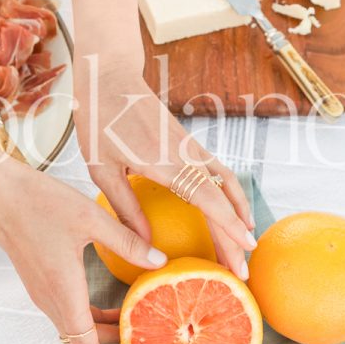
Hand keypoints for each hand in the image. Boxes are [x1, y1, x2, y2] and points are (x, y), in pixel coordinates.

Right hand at [0, 158, 165, 343]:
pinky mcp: (40, 280)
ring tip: (132, 341)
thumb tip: (160, 262)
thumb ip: (128, 242)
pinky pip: (68, 312)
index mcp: (63, 292)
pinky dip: (90, 321)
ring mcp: (43, 291)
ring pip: (75, 329)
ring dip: (101, 341)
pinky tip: (110, 311)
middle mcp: (50, 299)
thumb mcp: (91, 218)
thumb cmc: (40, 202)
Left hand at [73, 56, 256, 280]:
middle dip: (237, 235)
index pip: (207, 200)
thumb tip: (146, 244)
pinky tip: (227, 208)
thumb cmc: (99, 120)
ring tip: (245, 241)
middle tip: (243, 269)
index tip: (244, 250)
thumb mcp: (101, 170)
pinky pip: (217, 170)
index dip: (228, 228)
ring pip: (226, 182)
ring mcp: (189, 146)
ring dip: (239, 212)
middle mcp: (185, 154)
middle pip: (222, 199)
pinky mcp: (187, 141)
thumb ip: (126, 207)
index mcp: (164, 162)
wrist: (109, 75)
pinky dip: (228, 193)